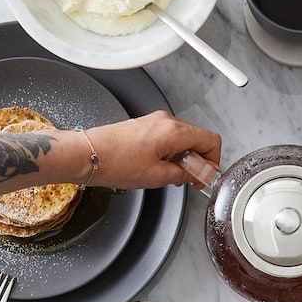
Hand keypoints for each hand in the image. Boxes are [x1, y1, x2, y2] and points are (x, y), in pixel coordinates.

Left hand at [90, 111, 220, 189]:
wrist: (88, 154)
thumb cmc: (115, 162)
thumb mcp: (158, 176)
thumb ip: (186, 174)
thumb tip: (200, 174)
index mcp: (174, 130)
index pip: (211, 140)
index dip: (213, 162)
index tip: (205, 176)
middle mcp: (166, 121)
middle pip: (198, 139)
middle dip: (198, 161)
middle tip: (188, 180)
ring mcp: (155, 121)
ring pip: (184, 139)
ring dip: (184, 159)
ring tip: (171, 176)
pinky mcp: (146, 126)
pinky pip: (169, 138)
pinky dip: (171, 154)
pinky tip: (160, 168)